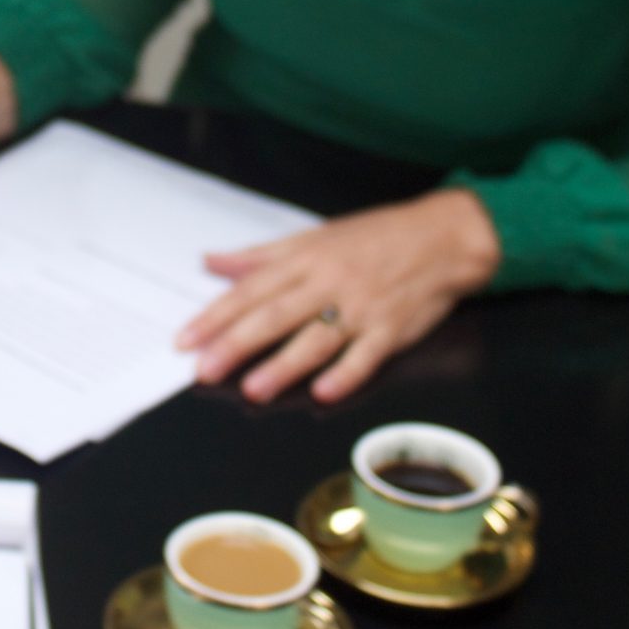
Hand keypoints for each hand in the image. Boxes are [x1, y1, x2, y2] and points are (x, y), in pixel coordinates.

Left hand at [176, 190, 501, 405]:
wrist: (442, 237)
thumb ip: (260, 256)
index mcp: (305, 259)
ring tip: (254, 388)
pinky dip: (346, 373)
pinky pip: (366, 355)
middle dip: (237, 344)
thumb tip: (211, 262)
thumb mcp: (313, 236)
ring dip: (284, 365)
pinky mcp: (391, 329)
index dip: (215, 315)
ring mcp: (361, 307)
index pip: (250, 290)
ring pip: (317, 338)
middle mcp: (328, 282)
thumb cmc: (374, 237)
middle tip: (205, 369)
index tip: (186, 339)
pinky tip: (324, 391)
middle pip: (276, 315)